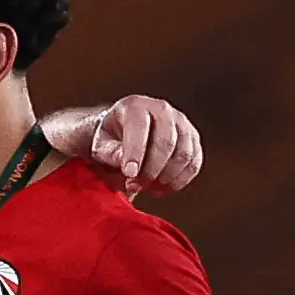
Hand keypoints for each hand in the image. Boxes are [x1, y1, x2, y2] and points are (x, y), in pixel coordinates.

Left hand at [77, 97, 201, 196]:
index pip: (139, 127)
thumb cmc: (110, 139)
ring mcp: (181, 122)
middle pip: (167, 142)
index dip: (136, 153)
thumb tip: (127, 164)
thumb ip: (111, 153)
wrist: (124, 133)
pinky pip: (194, 164)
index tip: (129, 174)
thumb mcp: (101, 145)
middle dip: (152, 170)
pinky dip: (179, 181)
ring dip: (166, 178)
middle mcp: (161, 109)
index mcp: (135, 106)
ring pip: (184, 155)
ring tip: (147, 188)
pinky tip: (161, 188)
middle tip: (136, 186)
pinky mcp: (192, 139)